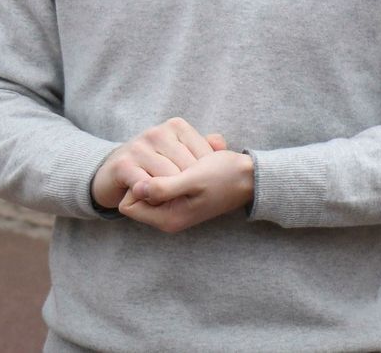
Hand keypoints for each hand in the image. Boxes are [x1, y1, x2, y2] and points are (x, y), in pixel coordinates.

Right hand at [90, 117, 227, 209]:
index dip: (206, 176)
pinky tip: (155, 201)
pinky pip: (147, 187)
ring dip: (172, 195)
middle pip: (188, 168)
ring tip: (173, 201)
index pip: (204, 154)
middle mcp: (157, 133)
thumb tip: (221, 144)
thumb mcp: (180, 152)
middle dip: (190, 187)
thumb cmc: (154, 164)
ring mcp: (139, 147)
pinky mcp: (123, 165)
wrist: (113, 172)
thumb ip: (202, 147)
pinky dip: (154, 198)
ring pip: (169, 178)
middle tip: (189, 199)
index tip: (201, 187)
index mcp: (176, 126)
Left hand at [118, 151, 254, 233]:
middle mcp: (169, 216)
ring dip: (162, 170)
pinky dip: (172, 168)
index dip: (135, 185)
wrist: (252, 176)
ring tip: (187, 165)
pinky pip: (164, 180)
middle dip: (149, 176)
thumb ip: (163, 187)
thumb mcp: (194, 180)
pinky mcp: (182, 195)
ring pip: (151, 185)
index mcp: (168, 218)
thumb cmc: (226, 176)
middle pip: (137, 195)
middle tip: (175, 166)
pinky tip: (190, 163)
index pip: (128, 205)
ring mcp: (176, 206)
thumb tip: (134, 188)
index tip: (156, 172)